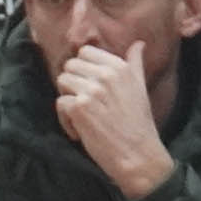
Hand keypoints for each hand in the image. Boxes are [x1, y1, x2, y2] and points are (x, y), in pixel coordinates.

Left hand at [54, 41, 175, 200]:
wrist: (139, 156)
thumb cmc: (139, 124)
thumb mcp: (140, 88)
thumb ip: (135, 63)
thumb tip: (138, 43)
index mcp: (120, 67)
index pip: (85, 52)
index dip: (83, 70)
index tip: (91, 87)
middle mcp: (106, 75)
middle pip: (70, 65)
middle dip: (73, 84)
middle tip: (87, 104)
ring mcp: (91, 90)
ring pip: (62, 82)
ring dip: (68, 101)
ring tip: (83, 117)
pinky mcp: (79, 108)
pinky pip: (60, 103)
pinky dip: (66, 120)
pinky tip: (80, 131)